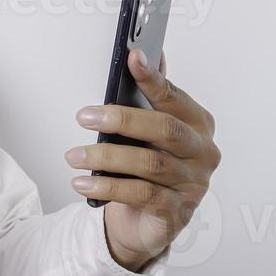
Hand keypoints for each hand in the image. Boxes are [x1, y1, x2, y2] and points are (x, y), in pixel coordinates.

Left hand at [65, 49, 220, 271]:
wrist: (148, 221)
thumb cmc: (147, 167)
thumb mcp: (147, 133)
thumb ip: (148, 99)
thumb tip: (142, 54)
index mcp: (198, 124)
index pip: (174, 97)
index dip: (153, 78)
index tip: (133, 58)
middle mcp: (201, 152)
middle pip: (165, 129)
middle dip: (122, 119)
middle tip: (84, 117)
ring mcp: (192, 184)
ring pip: (149, 164)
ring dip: (106, 158)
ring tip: (73, 156)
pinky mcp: (176, 211)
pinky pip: (140, 195)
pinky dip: (108, 187)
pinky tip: (83, 183)